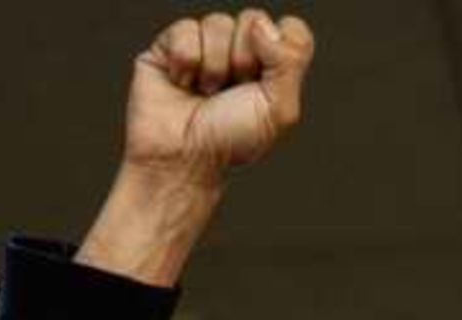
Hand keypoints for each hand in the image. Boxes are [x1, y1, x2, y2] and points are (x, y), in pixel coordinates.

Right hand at [77, 10, 313, 284]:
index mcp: (268, 66)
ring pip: (218, 22)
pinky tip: (183, 84)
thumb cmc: (229, 142)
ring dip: (214, 67)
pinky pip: (186, 29)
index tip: (262, 84)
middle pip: (254, 19)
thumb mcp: (279, 110)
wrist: (184, 157)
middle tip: (230, 92)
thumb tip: (262, 26)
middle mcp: (238, 51)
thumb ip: (291, 61)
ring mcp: (204, 45)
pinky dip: (186, 62)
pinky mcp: (170, 45)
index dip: (278, 52)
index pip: (288, 29)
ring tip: (205, 92)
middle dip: (244, 61)